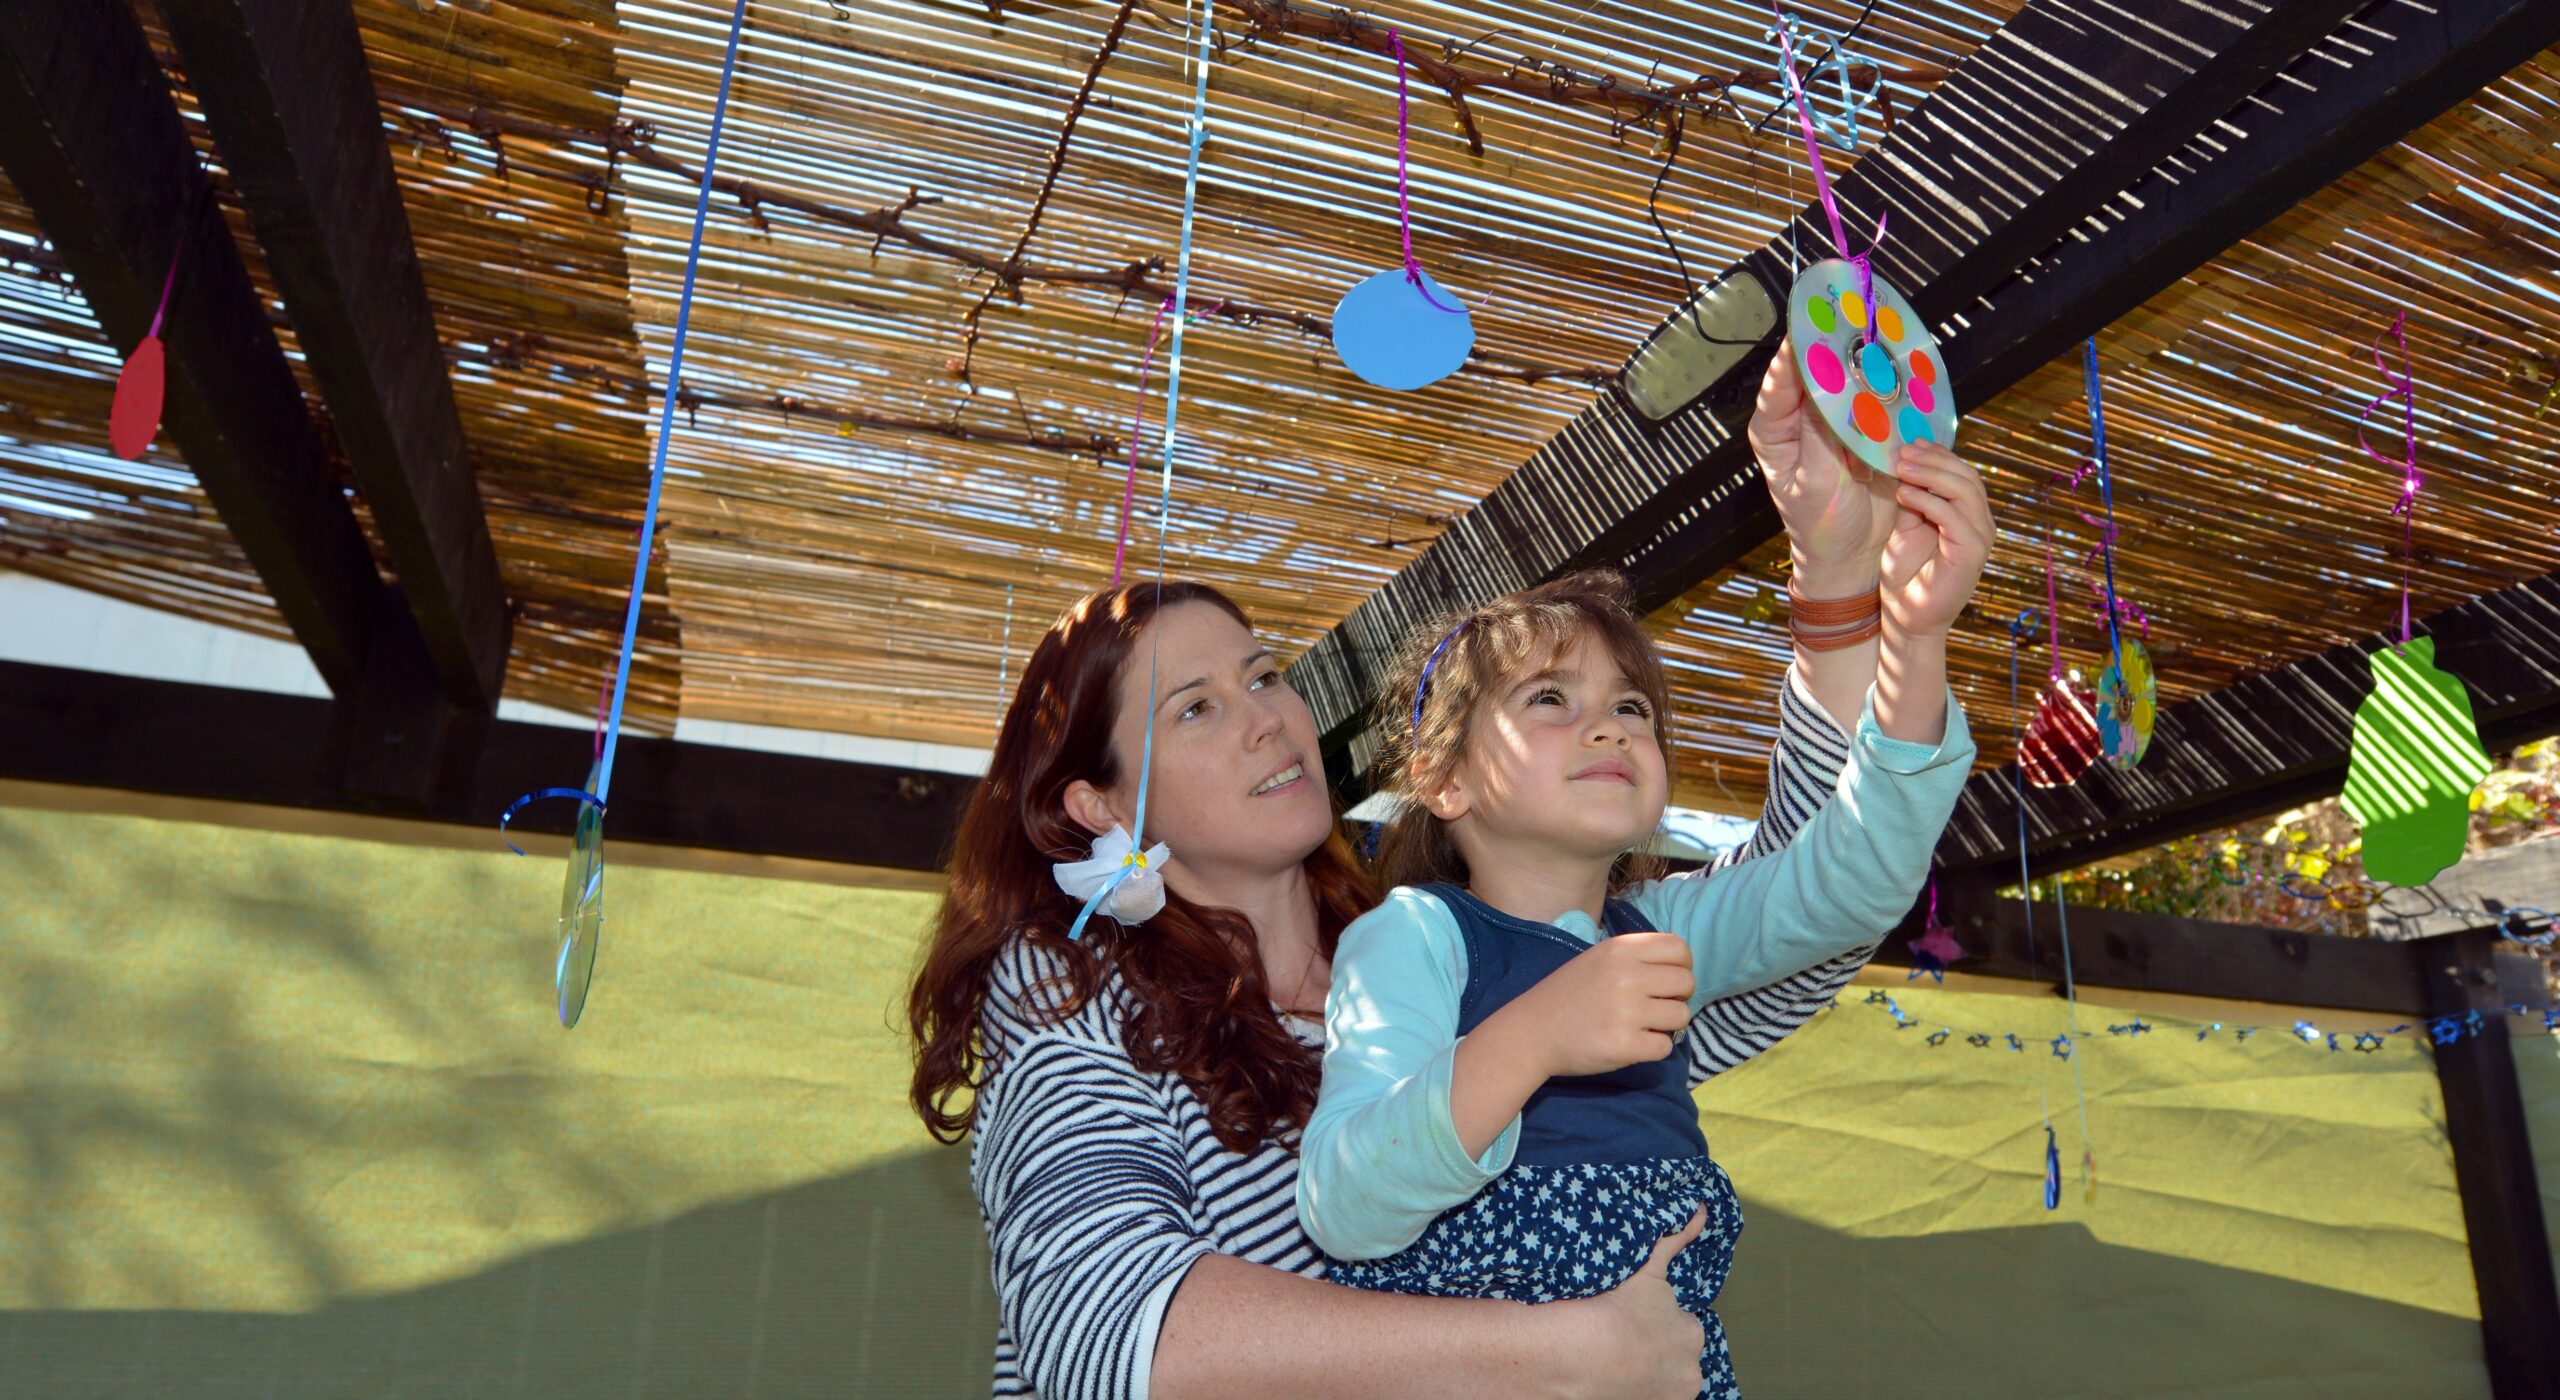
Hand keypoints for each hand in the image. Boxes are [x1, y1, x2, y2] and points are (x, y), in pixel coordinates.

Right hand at [1510, 932, 1693, 1078]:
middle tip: (1654, 1006)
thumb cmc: (1569, 994)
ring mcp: (1626, 1011)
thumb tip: (1680, 970)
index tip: (1666, 980)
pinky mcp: (1624, 1045)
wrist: (1533, 1032)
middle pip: (1686, 982)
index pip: (1679, 949)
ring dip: (1666, 1024)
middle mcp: (1627, 975)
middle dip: (1676, 997)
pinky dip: (1653, 1049)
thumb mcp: (1600, 958)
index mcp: (1621, 949)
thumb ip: (1637, 958)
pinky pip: (1665, 1046)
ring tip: (1641, 1025)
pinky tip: (1631, 1043)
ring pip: (1681, 1016)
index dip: (1681, 966)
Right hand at [1538, 1209, 1707, 1399]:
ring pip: (1663, 1379)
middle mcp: (1691, 1369)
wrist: (1585, 1352)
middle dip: (1656, 1348)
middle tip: (1624, 1338)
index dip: (1656, 1321)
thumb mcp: (1648, 1269)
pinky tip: (1617, 1381)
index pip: (1680, 1326)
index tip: (1634, 1318)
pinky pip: (1651, 1396)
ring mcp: (1672, 1394)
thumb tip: (1704, 1210)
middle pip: (1675, 1355)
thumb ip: (1676, 1239)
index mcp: (1692, 1333)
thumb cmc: (1616, 1306)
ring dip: (1648, 1371)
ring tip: (1617, 1359)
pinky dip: (1639, 1390)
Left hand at [1750, 338, 1897, 591]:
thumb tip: (1822, 385)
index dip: (1795, 352)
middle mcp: (1800, 421)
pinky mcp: (1862, 430)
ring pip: (1844, 381)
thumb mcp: (1818, 481)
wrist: (1852, 555)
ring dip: (1861, 358)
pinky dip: (1883, 383)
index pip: (1781, 382)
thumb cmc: (1821, 525)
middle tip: (1852, 314)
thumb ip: (1821, 433)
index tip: (1810, 324)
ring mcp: (1833, 424)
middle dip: (1832, 344)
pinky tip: (1898, 364)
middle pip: (1813, 372)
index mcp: (1776, 432)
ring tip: (1877, 328)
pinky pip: (1871, 399)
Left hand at [1881, 442, 1992, 638]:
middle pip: (1966, 477)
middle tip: (1903, 451)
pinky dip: (1929, 500)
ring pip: (1964, 491)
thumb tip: (1905, 462)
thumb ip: (1912, 498)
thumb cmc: (1906, 574)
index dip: (1938, 455)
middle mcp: (1979, 523)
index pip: (1962, 473)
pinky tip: (1905, 493)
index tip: (1910, 443)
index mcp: (1967, 514)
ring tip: (1901, 467)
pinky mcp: (1972, 553)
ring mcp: (1979, 538)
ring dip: (1930, 475)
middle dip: (1934, 460)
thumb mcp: (1906, 526)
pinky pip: (1954, 517)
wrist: (1907, 616)